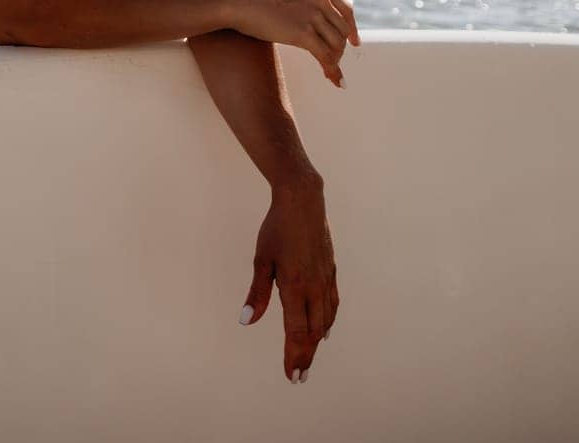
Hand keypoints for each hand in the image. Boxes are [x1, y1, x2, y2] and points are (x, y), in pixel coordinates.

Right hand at [231, 0, 359, 87]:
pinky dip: (332, 70)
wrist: (238, 0)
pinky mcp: (303, 34)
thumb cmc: (255, 0)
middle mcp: (321, 0)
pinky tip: (333, 80)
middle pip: (342, 31)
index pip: (346, 10)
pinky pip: (325, 56)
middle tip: (333, 63)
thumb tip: (310, 20)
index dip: (352, 29)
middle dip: (340, 50)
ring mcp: (313, 16)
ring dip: (335, 61)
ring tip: (329, 72)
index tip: (354, 42)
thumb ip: (304, 2)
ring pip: (336, 45)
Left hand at [240, 178, 337, 382]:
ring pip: (325, 320)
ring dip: (317, 343)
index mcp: (295, 286)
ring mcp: (325, 279)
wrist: (303, 201)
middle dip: (305, 356)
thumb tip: (247, 321)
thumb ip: (257, 294)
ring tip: (308, 359)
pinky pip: (332, 304)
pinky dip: (328, 322)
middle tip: (299, 377)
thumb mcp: (261, 260)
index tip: (290, 375)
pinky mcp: (330, 271)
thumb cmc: (276, 229)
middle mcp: (314, 287)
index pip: (295, 331)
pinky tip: (325, 330)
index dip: (293, 355)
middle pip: (313, 332)